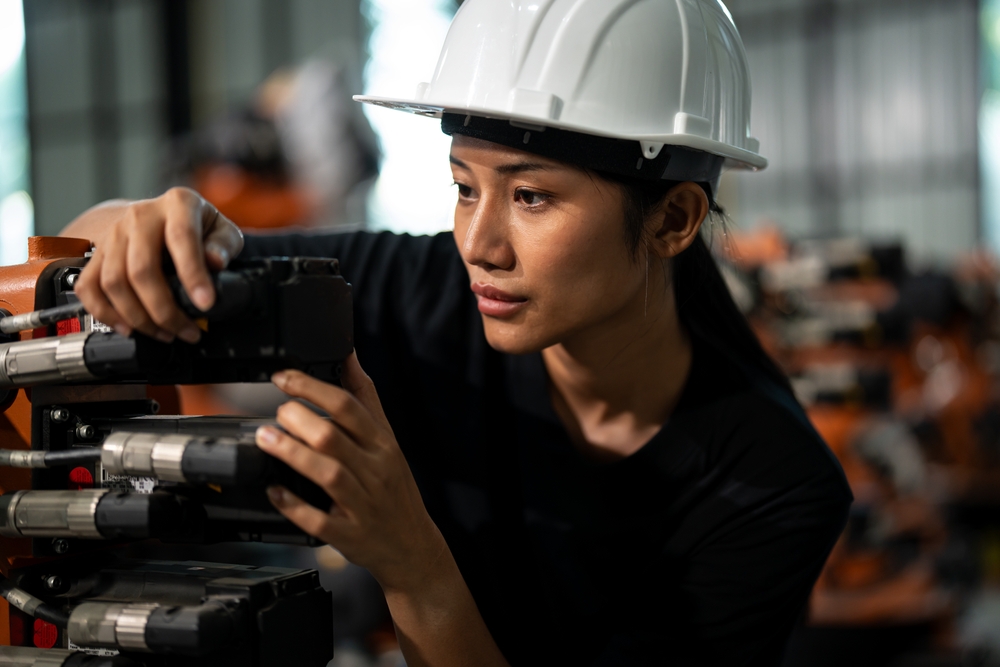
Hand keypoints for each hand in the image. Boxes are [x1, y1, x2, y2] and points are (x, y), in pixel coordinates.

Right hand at [73, 187, 243, 342]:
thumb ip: (223, 244)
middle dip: (164, 310)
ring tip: (165, 334)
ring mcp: (115, 234)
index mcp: (177, 204)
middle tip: (188, 331)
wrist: (161, 216)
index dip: (193, 274)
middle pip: (141, 269)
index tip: (205, 304)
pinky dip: (105, 313)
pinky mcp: (98, 253)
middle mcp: (140, 216)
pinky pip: (89, 287)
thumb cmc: (198, 226)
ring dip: (139, 317)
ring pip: (114, 282)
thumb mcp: (222, 229)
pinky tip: (128, 328)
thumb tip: (215, 261)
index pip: (181, 238)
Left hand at [256, 353, 447, 590]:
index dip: (312, 387)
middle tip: (277, 412)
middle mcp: (375, 471)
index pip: (349, 406)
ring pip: (328, 475)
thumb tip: (349, 355)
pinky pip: (320, 520)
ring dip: (292, 454)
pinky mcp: (350, 534)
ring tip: (265, 439)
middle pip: (334, 438)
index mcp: (383, 444)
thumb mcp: (387, 439)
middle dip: (300, 420)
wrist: (413, 546)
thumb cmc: (394, 488)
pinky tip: (275, 491)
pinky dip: (295, 505)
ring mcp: (363, 504)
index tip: (284, 377)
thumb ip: (365, 398)